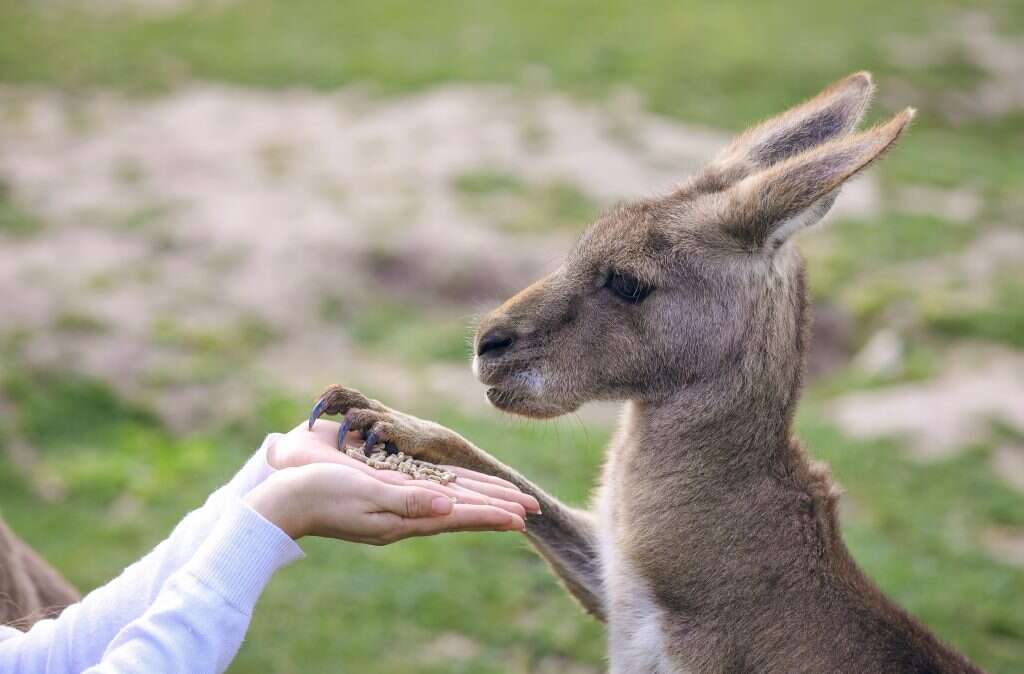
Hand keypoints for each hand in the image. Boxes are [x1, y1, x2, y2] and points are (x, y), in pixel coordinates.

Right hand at [269, 420, 540, 517]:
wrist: (283, 500)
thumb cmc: (320, 492)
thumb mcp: (365, 494)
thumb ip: (406, 501)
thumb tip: (448, 508)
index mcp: (403, 518)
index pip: (459, 515)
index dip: (491, 512)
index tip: (522, 515)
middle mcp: (405, 516)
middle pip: (462, 509)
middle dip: (497, 508)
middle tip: (531, 509)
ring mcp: (395, 509)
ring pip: (450, 502)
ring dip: (480, 501)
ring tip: (508, 504)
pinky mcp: (384, 497)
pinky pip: (430, 495)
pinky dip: (454, 494)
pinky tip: (460, 494)